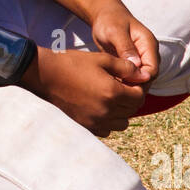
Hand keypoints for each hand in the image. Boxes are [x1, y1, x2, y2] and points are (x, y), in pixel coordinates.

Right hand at [24, 48, 146, 136]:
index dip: (138, 88)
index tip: (130, 81)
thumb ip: (126, 68)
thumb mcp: (102, 59)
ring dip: (120, 112)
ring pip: (120, 123)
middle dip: (130, 99)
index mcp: (112, 93)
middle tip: (120, 87)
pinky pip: (106, 130)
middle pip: (131, 111)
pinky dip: (107, 121)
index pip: (139, 97)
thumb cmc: (73, 63)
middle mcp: (106, 111)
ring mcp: (94, 121)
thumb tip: (145, 76)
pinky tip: (98, 107)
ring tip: (109, 98)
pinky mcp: (84, 127)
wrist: (44, 76)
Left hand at [90, 1, 158, 83]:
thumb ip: (125, 47)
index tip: (122, 84)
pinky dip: (122, 83)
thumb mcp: (115, 31)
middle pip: (147, 78)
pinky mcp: (132, 64)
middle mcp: (148, 54)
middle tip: (114, 91)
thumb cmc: (110, 20)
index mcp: (148, 45)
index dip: (140, 81)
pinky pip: (131, 78)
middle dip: (134, 86)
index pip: (152, 70)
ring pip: (139, 80)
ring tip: (110, 89)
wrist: (104, 15)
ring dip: (128, 86)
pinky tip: (109, 85)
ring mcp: (141, 59)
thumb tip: (136, 65)